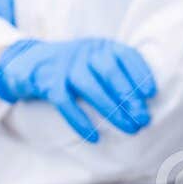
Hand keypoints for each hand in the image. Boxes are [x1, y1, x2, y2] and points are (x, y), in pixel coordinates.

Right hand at [0, 38, 157, 143]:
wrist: (31, 61)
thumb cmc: (74, 65)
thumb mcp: (96, 58)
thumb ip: (116, 69)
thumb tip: (144, 97)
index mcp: (101, 46)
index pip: (126, 55)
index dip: (140, 74)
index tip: (151, 93)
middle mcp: (85, 52)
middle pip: (111, 74)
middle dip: (130, 98)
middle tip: (144, 119)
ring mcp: (65, 67)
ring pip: (91, 89)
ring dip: (113, 111)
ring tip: (129, 128)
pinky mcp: (48, 83)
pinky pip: (65, 104)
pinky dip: (80, 121)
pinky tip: (95, 137)